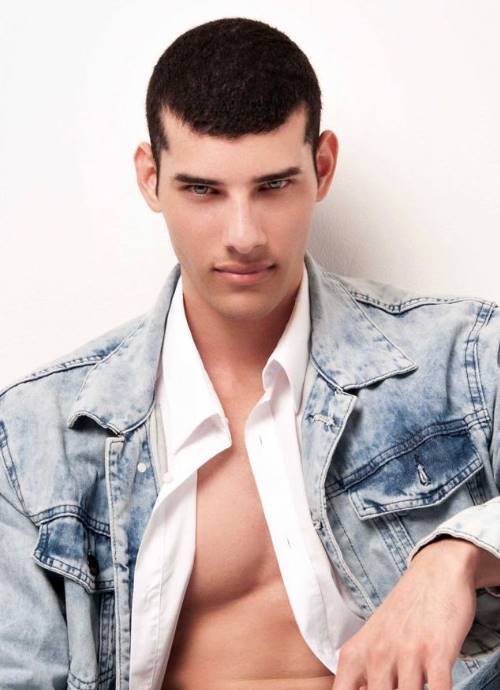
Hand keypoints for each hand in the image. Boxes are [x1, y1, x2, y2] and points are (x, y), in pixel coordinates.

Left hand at [331, 537, 479, 689]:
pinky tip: (439, 688)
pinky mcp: (437, 653)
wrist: (435, 572)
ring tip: (419, 683)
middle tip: (399, 687)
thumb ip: (364, 675)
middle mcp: (376, 654)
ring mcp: (406, 653)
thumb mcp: (373, 640)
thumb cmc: (404, 613)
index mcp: (355, 654)